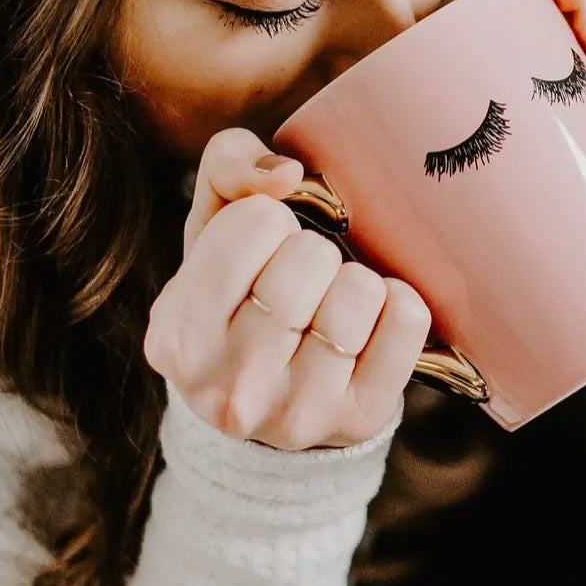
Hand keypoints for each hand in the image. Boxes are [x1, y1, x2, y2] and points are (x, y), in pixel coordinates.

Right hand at [144, 128, 429, 450]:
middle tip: (299, 276)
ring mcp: (296, 414)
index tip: (260, 249)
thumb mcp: (209, 227)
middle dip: (312, 250)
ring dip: (354, 279)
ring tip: (330, 301)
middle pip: (310, 257)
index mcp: (177, 334)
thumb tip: (288, 174)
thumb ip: (228, 166)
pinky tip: (372, 316)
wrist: (263, 400)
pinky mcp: (359, 419)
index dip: (266, 220)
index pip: (254, 223)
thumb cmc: (235, 293)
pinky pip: (407, 322)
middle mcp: (229, 387)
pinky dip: (399, 302)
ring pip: (360, 291)